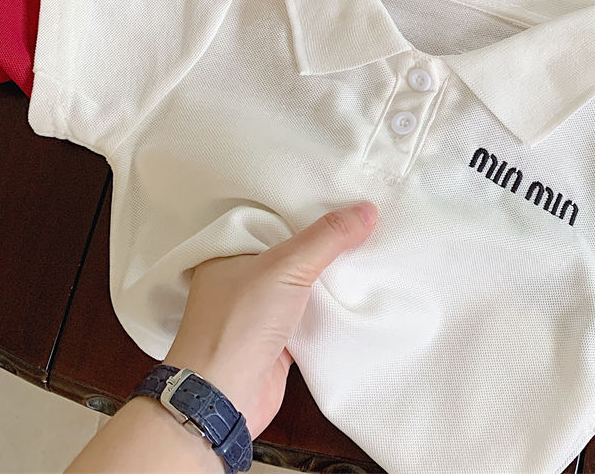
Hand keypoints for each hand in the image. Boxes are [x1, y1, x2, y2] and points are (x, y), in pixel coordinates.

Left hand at [162, 202, 377, 437]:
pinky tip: (359, 292)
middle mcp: (242, 279)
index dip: (308, 206)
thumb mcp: (285, 267)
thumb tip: (367, 209)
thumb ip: (327, 237)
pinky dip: (331, 308)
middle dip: (325, 241)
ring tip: (372, 247)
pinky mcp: (278, 340)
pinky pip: (310, 315)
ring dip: (331, 275)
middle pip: (293, 250)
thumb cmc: (240, 324)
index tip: (345, 192)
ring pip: (304, 283)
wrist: (222, 401)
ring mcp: (260, 311)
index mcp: (230, 252)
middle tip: (366, 218)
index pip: (273, 218)